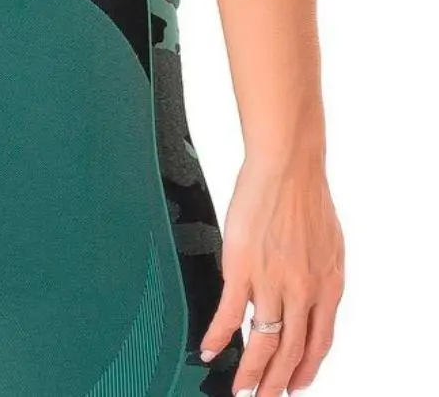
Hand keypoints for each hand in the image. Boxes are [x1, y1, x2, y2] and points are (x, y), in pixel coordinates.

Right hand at [200, 153, 343, 394]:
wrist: (288, 165)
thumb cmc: (306, 194)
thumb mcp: (329, 244)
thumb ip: (320, 276)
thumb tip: (312, 294)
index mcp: (327, 286)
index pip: (319, 343)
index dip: (306, 369)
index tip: (296, 385)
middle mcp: (303, 291)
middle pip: (290, 351)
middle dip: (277, 382)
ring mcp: (272, 282)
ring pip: (262, 342)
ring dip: (250, 371)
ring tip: (240, 387)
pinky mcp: (242, 268)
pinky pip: (229, 314)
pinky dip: (218, 336)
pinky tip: (210, 349)